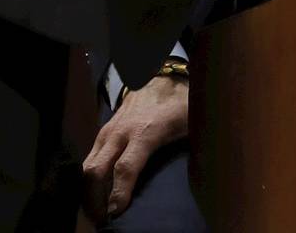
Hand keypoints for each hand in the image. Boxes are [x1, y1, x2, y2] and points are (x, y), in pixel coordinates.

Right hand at [81, 75, 188, 219]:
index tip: (116, 213)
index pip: (126, 167)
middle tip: (103, 222)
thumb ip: (196, 145)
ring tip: (98, 214)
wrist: (158, 77)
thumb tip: (208, 172)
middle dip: (94, 200)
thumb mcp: (191, 123)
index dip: (119, 193)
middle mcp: (120, 133)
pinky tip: (96, 197)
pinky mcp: (101, 135)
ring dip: (88, 193)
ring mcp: (107, 132)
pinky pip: (89, 161)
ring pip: (87, 167)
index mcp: (145, 132)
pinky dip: (88, 182)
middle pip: (95, 171)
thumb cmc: (178, 104)